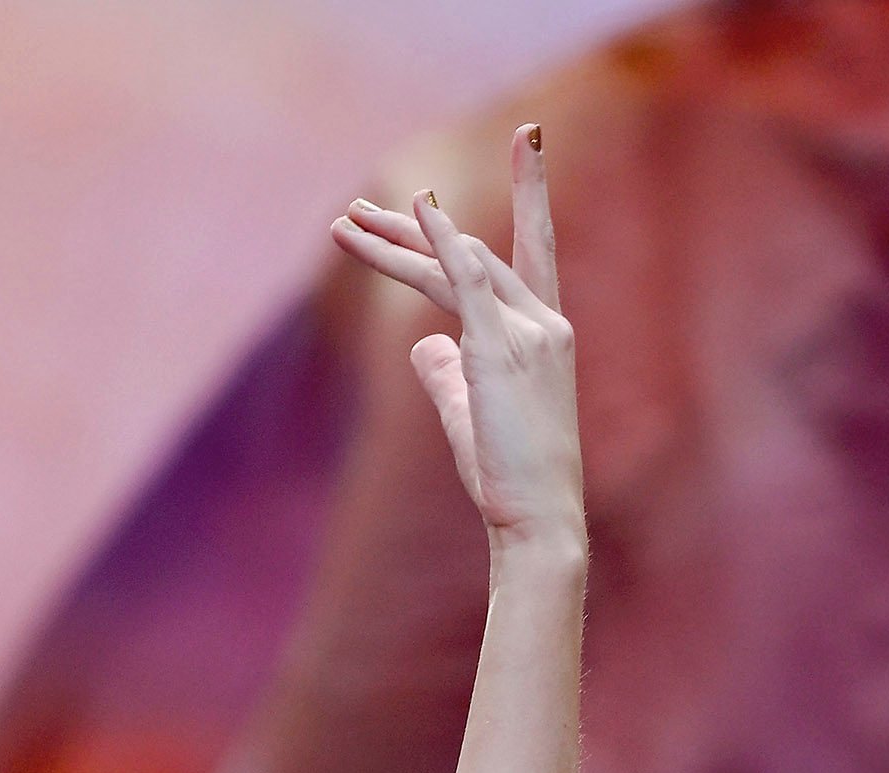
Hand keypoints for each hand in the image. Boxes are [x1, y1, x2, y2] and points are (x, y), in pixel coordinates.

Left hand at [328, 124, 582, 550]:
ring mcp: (528, 331)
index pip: (531, 250)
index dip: (529, 192)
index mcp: (545, 332)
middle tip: (357, 209)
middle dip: (409, 230)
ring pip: (453, 266)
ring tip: (344, 222)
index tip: (526, 139)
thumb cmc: (508, 478)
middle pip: (469, 254)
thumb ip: (446, 374)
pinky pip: (468, 281)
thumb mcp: (470, 416)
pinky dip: (441, 243)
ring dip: (396, 240)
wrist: (539, 517)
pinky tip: (419, 212)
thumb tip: (421, 346)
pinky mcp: (502, 348)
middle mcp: (543, 321)